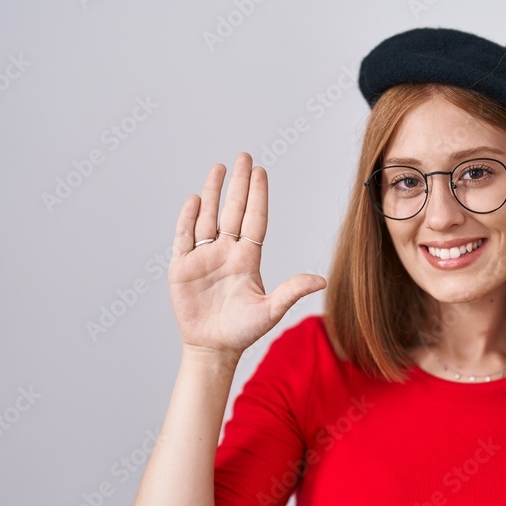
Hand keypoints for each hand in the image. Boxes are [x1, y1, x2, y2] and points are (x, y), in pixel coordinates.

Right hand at [168, 153, 326, 360]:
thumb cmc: (243, 331)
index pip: (254, 219)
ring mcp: (203, 257)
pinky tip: (194, 200)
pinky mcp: (182, 267)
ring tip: (218, 168)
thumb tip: (322, 281)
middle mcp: (226, 252)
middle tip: (243, 156)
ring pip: (208, 218)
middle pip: (232, 210)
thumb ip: (292, 291)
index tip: (260, 171)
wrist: (213, 348)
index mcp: (248, 258)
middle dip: (238, 184)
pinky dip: (188, 218)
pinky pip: (184, 237)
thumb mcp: (271, 310)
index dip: (258, 196)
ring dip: (212, 193)